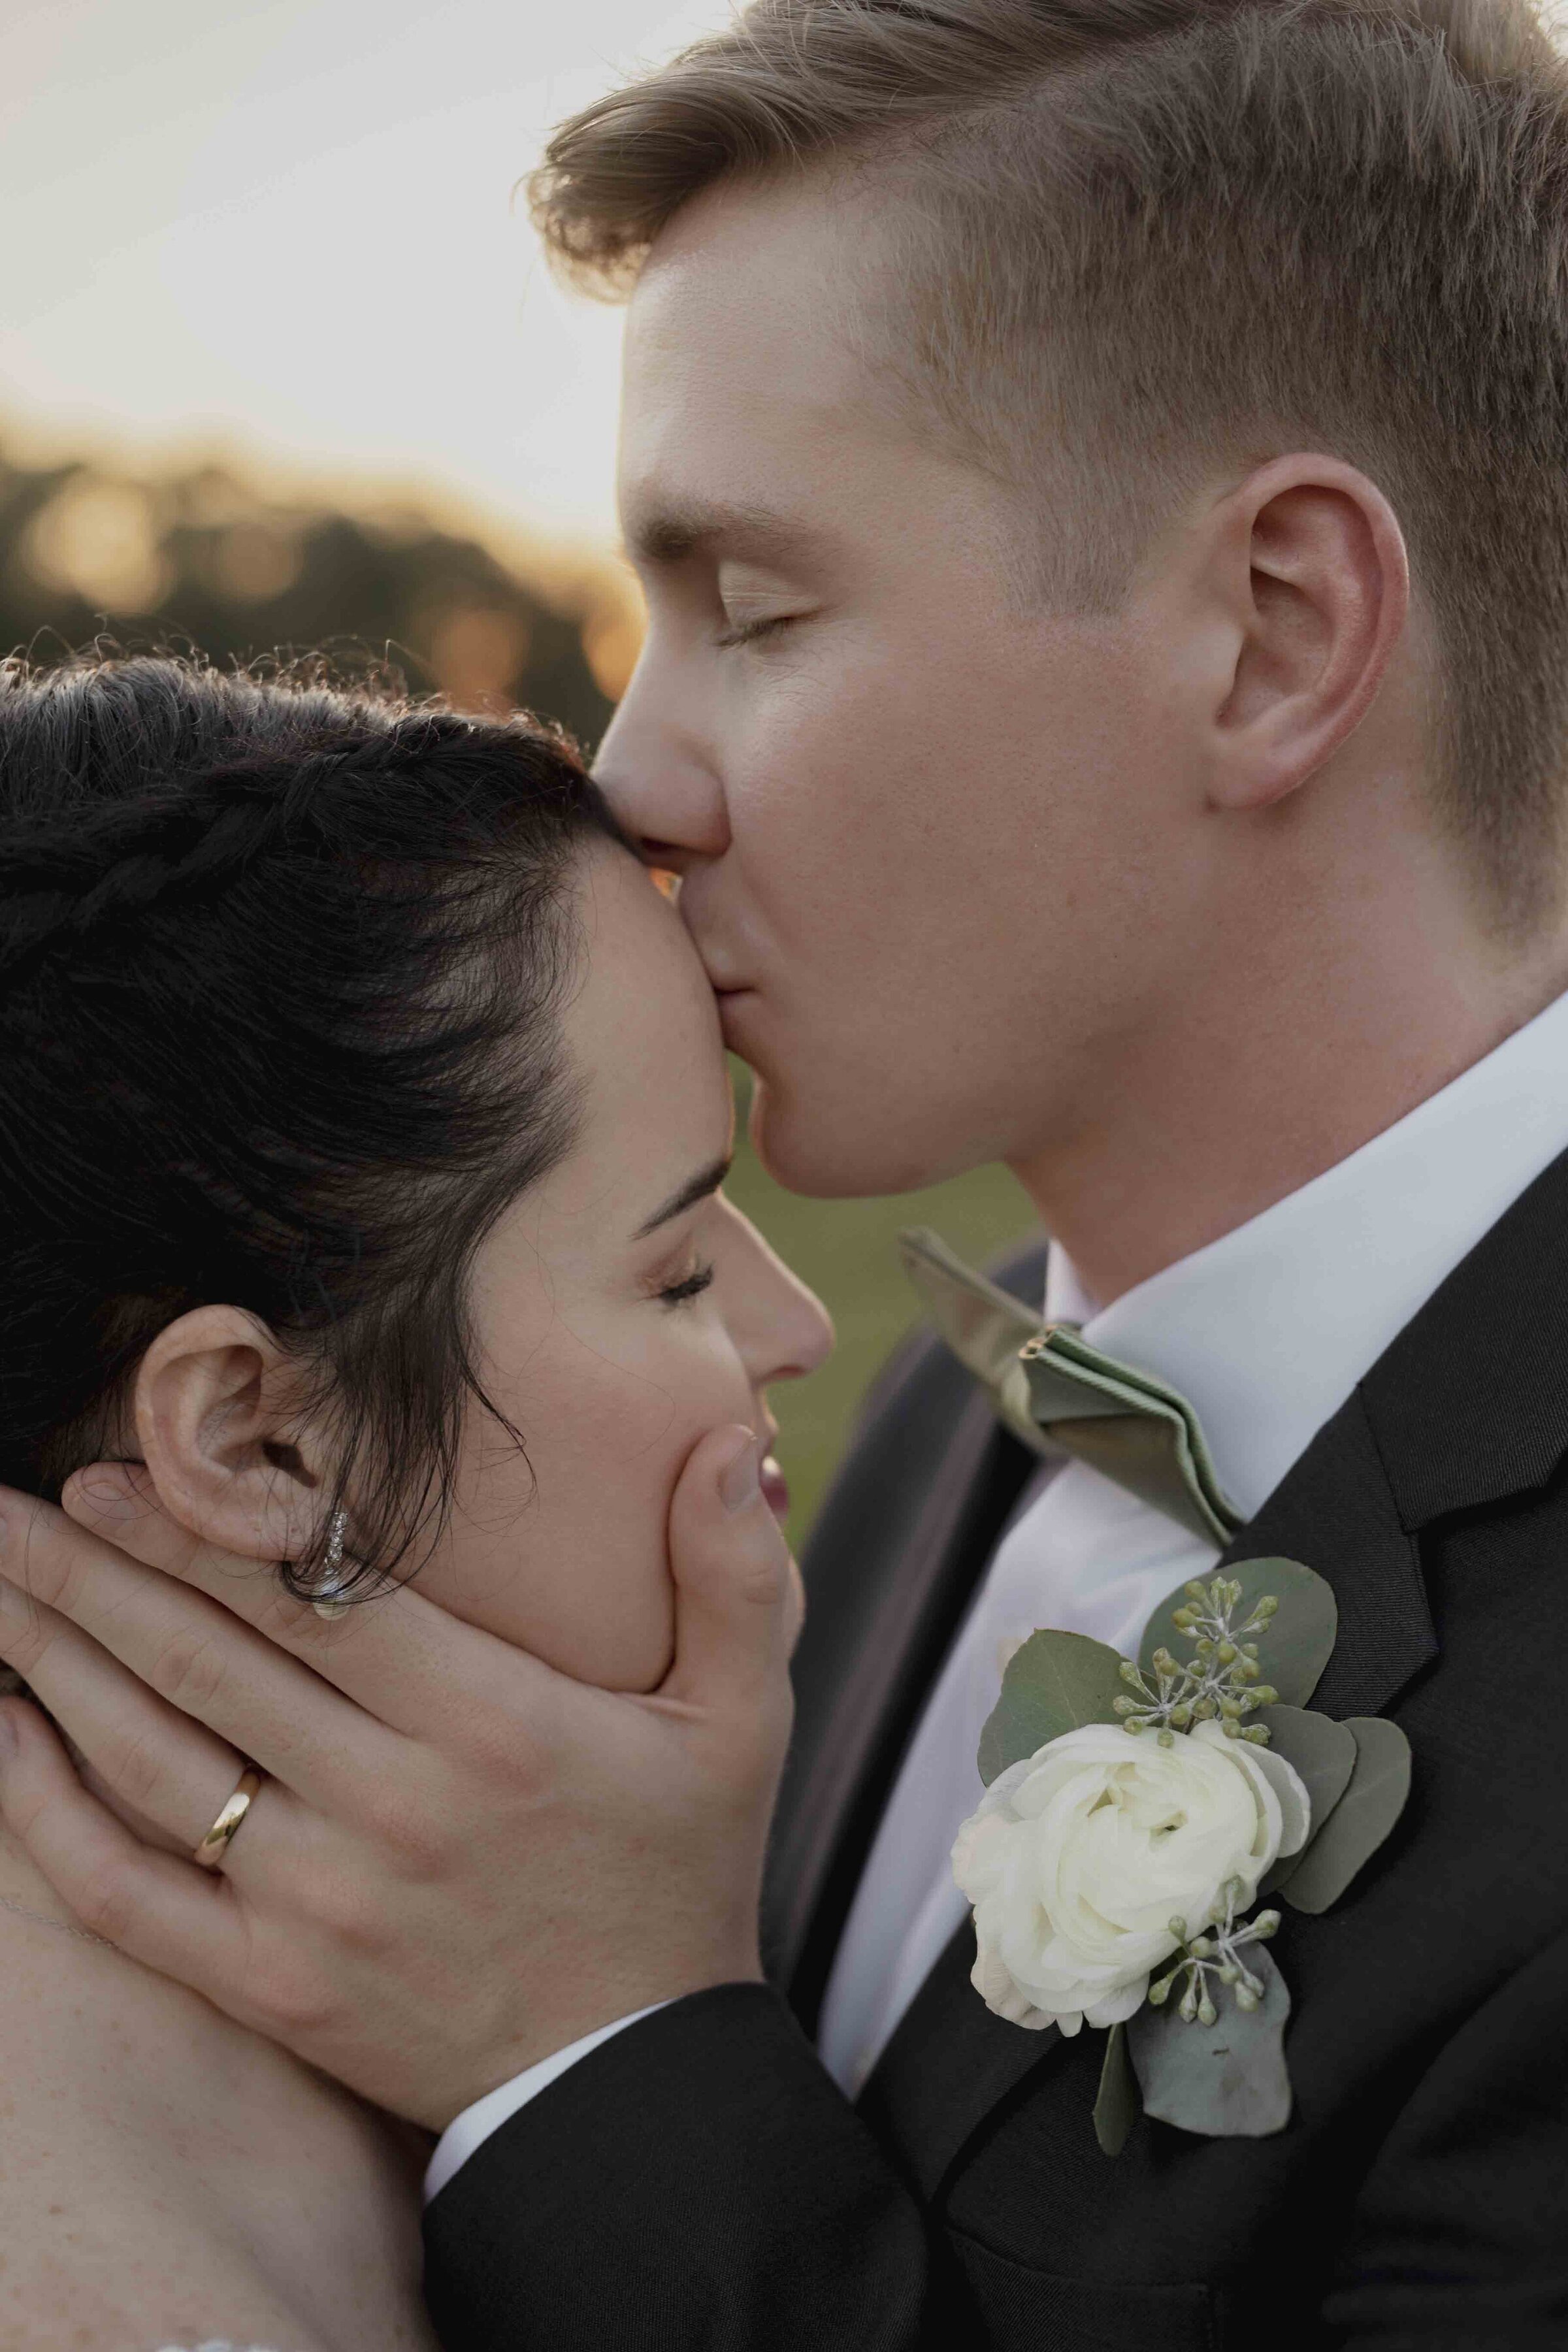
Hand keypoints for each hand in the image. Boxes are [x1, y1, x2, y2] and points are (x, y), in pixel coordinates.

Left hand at [0, 1426, 795, 2130]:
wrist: (633, 2082)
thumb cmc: (679, 1873)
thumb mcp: (744, 1719)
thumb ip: (734, 1575)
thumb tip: (730, 1442)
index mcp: (489, 1720)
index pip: (314, 1597)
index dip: (206, 1527)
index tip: (118, 1469)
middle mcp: (389, 1804)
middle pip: (207, 1661)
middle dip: (94, 1570)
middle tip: (12, 1505)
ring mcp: (317, 1904)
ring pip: (152, 1760)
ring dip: (55, 1661)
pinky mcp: (271, 1987)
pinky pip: (128, 1895)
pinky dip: (46, 1815)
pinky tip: (3, 1736)